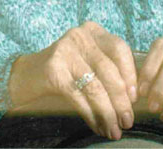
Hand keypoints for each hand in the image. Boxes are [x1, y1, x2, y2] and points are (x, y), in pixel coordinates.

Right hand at [8, 21, 137, 139]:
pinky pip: (78, 95)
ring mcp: (65, 51)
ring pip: (94, 85)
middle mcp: (80, 36)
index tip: (135, 98)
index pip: (119, 49)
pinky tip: (97, 126)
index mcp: (93, 31)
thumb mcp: (89, 61)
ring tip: (113, 130)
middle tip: (127, 121)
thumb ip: (109, 70)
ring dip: (107, 112)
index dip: (130, 74)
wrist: (27, 74)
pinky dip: (91, 114)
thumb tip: (132, 99)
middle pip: (109, 69)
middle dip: (120, 100)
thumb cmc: (66, 70)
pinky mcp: (53, 69)